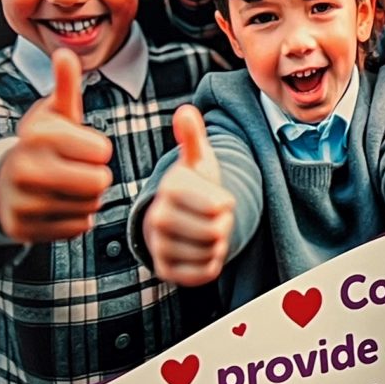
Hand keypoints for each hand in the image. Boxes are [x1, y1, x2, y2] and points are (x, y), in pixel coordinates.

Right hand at [0, 48, 113, 241]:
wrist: (4, 183)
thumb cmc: (42, 145)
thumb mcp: (54, 115)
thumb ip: (66, 87)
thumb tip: (66, 52)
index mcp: (36, 135)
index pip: (102, 151)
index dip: (98, 150)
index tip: (80, 147)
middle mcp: (24, 168)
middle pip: (99, 182)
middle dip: (96, 176)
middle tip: (76, 170)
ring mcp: (21, 201)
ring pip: (90, 206)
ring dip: (87, 198)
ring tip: (65, 186)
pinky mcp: (24, 229)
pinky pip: (78, 227)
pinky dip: (75, 218)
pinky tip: (57, 205)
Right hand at [145, 104, 233, 286]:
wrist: (178, 220)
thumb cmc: (194, 188)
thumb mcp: (198, 161)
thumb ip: (194, 137)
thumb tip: (186, 111)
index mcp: (170, 189)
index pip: (219, 205)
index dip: (226, 204)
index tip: (217, 199)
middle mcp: (157, 218)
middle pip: (217, 230)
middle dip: (223, 224)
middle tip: (212, 217)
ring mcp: (158, 246)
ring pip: (212, 251)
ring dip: (218, 243)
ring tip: (205, 230)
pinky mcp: (165, 270)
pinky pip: (205, 272)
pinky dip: (211, 263)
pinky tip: (201, 249)